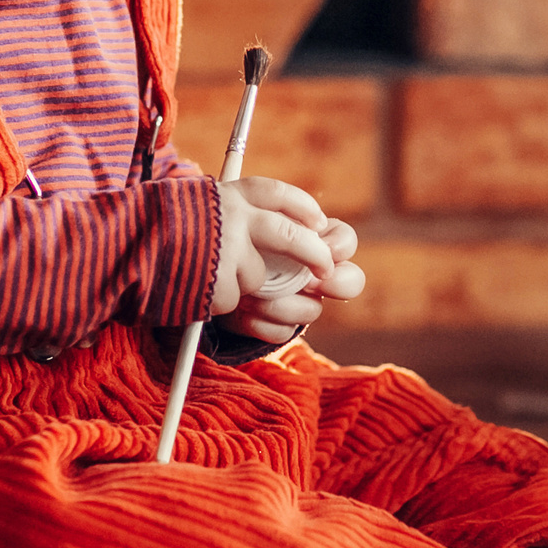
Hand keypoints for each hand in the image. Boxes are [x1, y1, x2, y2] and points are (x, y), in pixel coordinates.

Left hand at [212, 178, 362, 344]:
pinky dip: (262, 324)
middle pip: (351, 280)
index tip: (322, 244)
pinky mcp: (278, 326)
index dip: (338, 244)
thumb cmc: (220, 233)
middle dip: (337, 282)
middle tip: (310, 281)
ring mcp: (297, 301)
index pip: (344, 240)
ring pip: (313, 310)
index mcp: (310, 238)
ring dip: (283, 303)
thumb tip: (280, 229)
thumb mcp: (240, 214)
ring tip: (250, 295)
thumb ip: (267, 216)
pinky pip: (285, 333)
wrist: (195, 269)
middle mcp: (311, 271)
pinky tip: (243, 313)